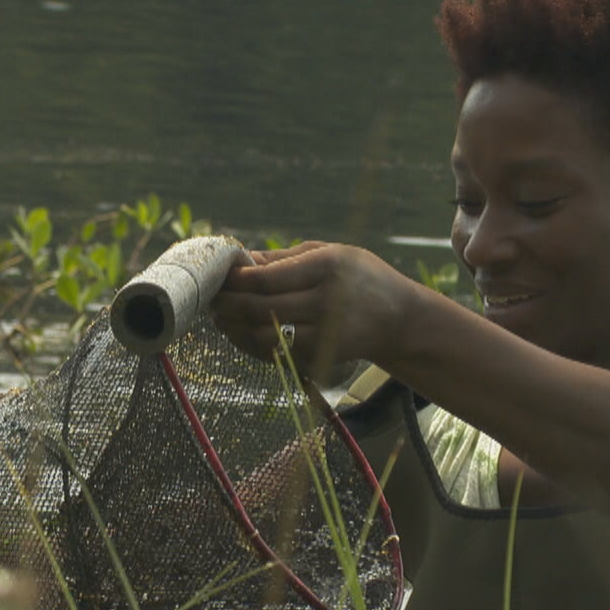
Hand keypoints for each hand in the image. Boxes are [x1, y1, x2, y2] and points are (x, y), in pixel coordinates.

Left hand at [210, 241, 425, 373]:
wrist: (400, 319)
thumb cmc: (359, 277)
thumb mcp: (329, 253)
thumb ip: (283, 258)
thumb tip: (238, 260)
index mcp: (327, 267)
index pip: (267, 278)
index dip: (235, 281)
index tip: (218, 277)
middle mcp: (327, 301)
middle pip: (260, 308)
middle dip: (227, 305)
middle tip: (209, 298)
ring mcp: (325, 333)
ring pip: (264, 336)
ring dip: (233, 328)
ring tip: (219, 317)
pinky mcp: (322, 356)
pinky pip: (275, 353)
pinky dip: (251, 344)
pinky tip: (239, 332)